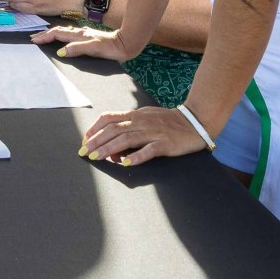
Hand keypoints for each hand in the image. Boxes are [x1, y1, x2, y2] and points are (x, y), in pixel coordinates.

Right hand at [30, 24, 124, 58]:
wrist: (126, 43)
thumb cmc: (111, 48)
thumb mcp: (94, 49)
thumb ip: (77, 49)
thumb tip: (60, 51)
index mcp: (79, 35)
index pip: (58, 34)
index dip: (45, 37)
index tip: (34, 40)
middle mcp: (80, 32)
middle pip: (58, 31)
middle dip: (45, 33)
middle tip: (34, 37)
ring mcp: (84, 34)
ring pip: (64, 31)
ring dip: (52, 33)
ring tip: (44, 36)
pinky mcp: (89, 37)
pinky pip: (70, 34)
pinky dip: (61, 35)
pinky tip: (63, 37)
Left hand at [78, 105, 208, 165]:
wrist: (195, 121)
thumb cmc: (167, 121)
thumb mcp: (145, 118)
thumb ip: (129, 128)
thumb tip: (112, 145)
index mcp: (135, 115)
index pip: (109, 118)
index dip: (94, 128)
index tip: (84, 140)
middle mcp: (141, 122)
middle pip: (114, 130)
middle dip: (96, 141)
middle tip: (84, 152)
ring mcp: (153, 132)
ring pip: (127, 139)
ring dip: (109, 148)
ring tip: (97, 157)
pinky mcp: (165, 143)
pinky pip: (149, 150)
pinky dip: (136, 156)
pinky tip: (125, 163)